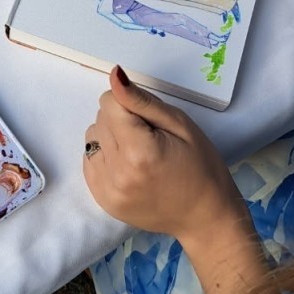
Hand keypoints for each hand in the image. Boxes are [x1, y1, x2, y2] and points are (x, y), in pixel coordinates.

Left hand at [83, 67, 245, 247]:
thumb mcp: (180, 125)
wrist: (204, 216)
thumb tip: (114, 76)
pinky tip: (129, 166)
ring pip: (92, 138)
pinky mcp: (102, 200)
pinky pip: (89, 161)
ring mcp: (107, 190)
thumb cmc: (201, 167)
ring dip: (111, 138)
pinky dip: (106, 157)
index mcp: (138, 151)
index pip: (108, 103)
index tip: (150, 120)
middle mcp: (117, 172)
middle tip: (150, 138)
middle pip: (100, 119)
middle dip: (121, 120)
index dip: (129, 104)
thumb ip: (142, 101)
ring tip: (139, 152)